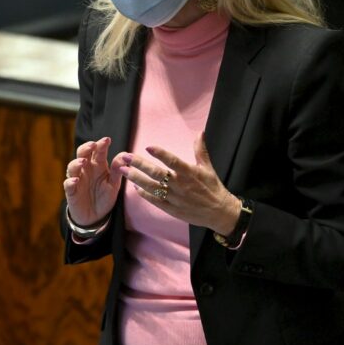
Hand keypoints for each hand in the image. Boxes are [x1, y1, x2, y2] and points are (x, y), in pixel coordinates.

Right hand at [63, 136, 122, 227]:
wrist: (96, 217)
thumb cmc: (104, 197)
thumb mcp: (114, 184)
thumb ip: (118, 170)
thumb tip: (125, 154)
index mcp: (98, 166)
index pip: (98, 151)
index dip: (101, 145)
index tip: (107, 140)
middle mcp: (86, 170)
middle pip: (82, 154)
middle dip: (86, 148)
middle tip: (92, 145)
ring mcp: (77, 179)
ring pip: (72, 167)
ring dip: (76, 163)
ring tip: (83, 162)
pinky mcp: (71, 191)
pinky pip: (68, 185)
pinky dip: (70, 181)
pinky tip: (75, 180)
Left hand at [118, 132, 240, 234]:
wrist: (220, 212)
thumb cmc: (213, 187)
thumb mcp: (207, 167)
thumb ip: (200, 150)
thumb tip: (199, 132)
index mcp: (189, 173)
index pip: (173, 161)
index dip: (161, 154)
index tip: (148, 147)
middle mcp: (180, 185)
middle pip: (157, 173)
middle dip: (139, 164)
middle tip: (126, 157)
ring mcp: (175, 198)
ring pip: (152, 187)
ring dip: (136, 178)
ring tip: (124, 170)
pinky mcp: (172, 209)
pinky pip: (155, 201)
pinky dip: (144, 194)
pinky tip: (134, 187)